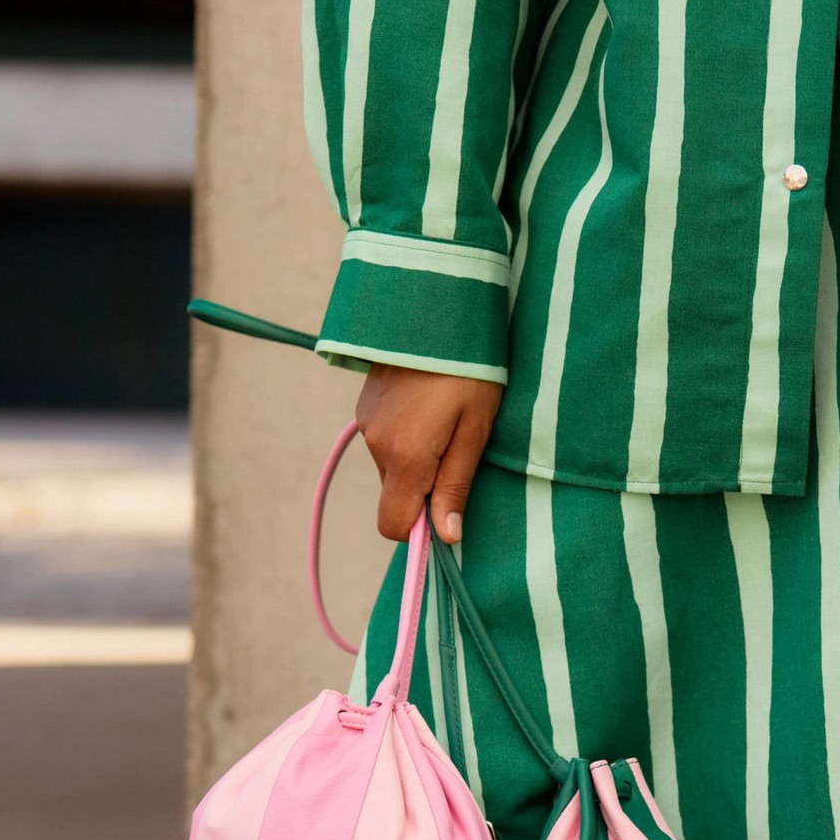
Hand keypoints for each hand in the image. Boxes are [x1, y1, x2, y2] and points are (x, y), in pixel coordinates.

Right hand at [354, 364, 502, 544]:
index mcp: (406, 457)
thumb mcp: (474, 430)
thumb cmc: (469, 369)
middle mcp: (378, 445)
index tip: (446, 509)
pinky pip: (385, 441)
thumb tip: (446, 536)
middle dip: (425, 488)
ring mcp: (367, 423)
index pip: (393, 524)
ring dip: (417, 459)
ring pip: (392, 468)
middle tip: (458, 450)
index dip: (419, 529)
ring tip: (446, 420)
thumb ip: (456, 485)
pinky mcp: (365, 406)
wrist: (436, 303)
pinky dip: (406, 438)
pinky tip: (428, 407)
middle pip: (396, 495)